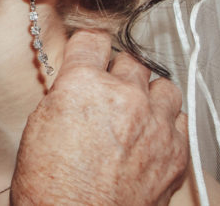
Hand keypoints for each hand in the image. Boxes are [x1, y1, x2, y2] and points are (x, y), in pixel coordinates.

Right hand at [11, 30, 188, 204]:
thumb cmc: (48, 181)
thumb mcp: (40, 122)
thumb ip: (66, 93)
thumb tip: (76, 83)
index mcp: (83, 84)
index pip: (92, 39)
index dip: (87, 46)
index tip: (88, 52)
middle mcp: (124, 97)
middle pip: (131, 61)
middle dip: (118, 72)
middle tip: (107, 88)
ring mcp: (154, 124)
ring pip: (163, 87)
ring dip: (148, 93)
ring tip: (135, 108)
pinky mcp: (175, 152)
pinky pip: (179, 120)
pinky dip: (165, 123)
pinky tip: (149, 134)